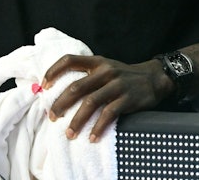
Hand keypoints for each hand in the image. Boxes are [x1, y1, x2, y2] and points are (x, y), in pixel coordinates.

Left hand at [42, 54, 169, 140]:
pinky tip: (92, 137)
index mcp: (97, 62)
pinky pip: (109, 114)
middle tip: (52, 117)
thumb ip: (89, 75)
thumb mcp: (106, 67)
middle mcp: (105, 71)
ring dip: (77, 120)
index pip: (69, 60)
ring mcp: (116, 85)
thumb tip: (62, 91)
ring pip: (90, 103)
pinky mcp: (127, 99)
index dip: (54, 71)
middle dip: (61, 104)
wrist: (154, 78)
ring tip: (69, 133)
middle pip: (76, 87)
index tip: (44, 86)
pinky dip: (98, 127)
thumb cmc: (124, 76)